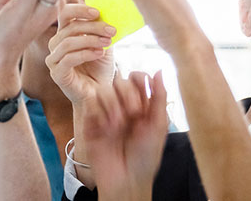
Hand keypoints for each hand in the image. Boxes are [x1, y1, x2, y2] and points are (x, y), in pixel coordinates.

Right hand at [46, 3, 116, 105]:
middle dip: (93, 27)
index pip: (65, 14)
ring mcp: (54, 59)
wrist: (100, 94)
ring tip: (107, 43)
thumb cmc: (100, 69)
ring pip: (68, 42)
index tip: (98, 12)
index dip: (79, 10)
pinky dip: (85, 53)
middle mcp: (56, 44)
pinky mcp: (56, 73)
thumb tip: (107, 12)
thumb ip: (102, 29)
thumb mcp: (104, 44)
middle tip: (111, 31)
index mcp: (65, 33)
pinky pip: (68, 58)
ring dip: (90, 40)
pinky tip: (99, 54)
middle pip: (70, 27)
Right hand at [84, 71, 168, 200]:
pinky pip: (90, 103)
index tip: (143, 98)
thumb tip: (160, 71)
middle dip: (128, 96)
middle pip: (120, 80)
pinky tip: (106, 129)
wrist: (126, 180)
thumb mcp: (158, 126)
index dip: (139, 81)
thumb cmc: (146, 157)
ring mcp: (106, 112)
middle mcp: (122, 105)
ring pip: (103, 90)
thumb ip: (159, 97)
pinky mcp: (91, 121)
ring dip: (112, 105)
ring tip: (118, 126)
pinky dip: (99, 114)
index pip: (137, 77)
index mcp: (141, 103)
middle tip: (133, 116)